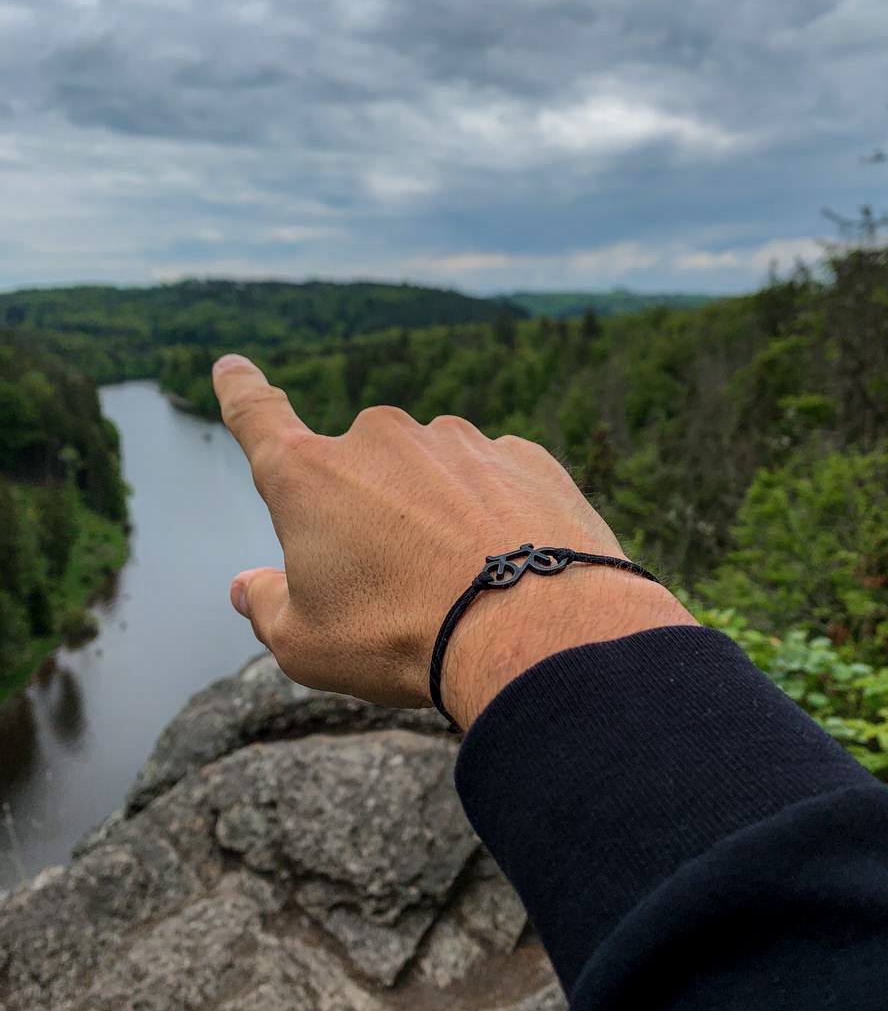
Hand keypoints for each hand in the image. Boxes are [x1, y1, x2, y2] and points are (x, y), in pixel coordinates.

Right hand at [212, 354, 695, 727]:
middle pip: (358, 470)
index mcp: (309, 476)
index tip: (231, 367)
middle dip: (367, 514)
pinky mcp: (519, 455)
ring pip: (429, 474)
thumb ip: (266, 607)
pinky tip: (506, 565)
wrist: (533, 630)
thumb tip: (245, 588)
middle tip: (393, 585)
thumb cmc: (399, 638)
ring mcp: (455, 440)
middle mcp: (378, 438)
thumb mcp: (307, 644)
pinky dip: (492, 514)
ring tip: (459, 584)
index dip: (241, 392)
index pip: (257, 417)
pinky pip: (491, 480)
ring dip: (434, 514)